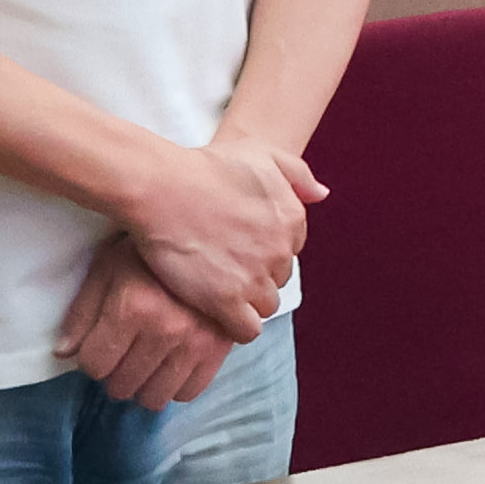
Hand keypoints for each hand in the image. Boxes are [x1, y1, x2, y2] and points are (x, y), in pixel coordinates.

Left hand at [57, 236, 235, 408]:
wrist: (206, 234)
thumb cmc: (149, 251)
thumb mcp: (107, 269)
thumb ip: (82, 312)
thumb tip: (63, 353)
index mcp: (133, 307)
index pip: (94, 365)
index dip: (90, 358)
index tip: (99, 346)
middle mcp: (166, 328)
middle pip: (122, 385)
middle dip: (114, 374)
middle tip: (121, 355)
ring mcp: (197, 341)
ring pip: (154, 397)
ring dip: (142, 385)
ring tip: (143, 363)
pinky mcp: (220, 348)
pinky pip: (189, 392)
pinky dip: (174, 385)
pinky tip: (170, 364)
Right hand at [123, 128, 315, 336]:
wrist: (162, 187)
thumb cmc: (206, 167)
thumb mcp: (261, 153)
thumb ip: (297, 174)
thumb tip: (322, 194)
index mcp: (292, 218)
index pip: (291, 248)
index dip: (265, 249)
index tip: (240, 245)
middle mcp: (280, 250)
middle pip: (278, 277)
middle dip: (257, 274)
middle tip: (225, 265)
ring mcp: (254, 277)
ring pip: (265, 304)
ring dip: (247, 301)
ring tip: (217, 288)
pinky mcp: (226, 300)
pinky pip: (247, 330)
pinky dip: (237, 327)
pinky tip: (218, 314)